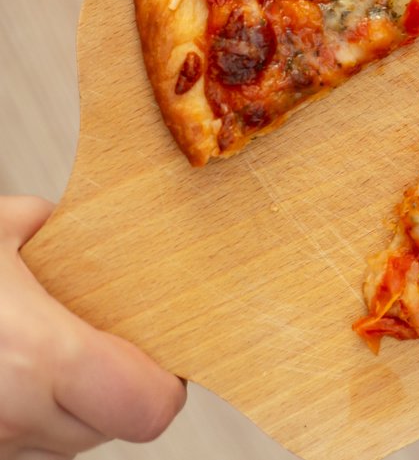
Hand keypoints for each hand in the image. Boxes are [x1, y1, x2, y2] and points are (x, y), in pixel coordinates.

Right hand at [0, 197, 184, 458]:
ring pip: (63, 444)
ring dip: (67, 410)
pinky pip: (21, 448)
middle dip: (115, 391)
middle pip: (110, 427)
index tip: (163, 356)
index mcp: (39, 354)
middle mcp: (15, 414)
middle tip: (103, 348)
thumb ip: (45, 222)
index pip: (149, 408)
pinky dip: (27, 419)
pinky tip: (12, 376)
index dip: (165, 386)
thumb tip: (71, 220)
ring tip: (45, 360)